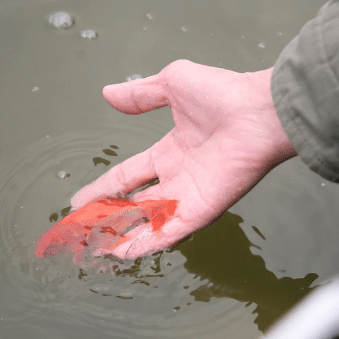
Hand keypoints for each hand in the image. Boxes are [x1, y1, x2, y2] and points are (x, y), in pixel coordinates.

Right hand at [71, 60, 297, 257]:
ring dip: (121, 237)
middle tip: (80, 231)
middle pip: (134, 205)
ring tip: (93, 250)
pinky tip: (121, 254)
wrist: (259, 112)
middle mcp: (177, 178)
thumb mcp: (172, 84)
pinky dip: (145, 244)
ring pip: (147, 224)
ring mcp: (189, 197)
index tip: (79, 201)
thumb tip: (108, 93)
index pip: (128, 176)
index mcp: (169, 151)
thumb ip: (140, 94)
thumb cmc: (224, 94)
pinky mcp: (201, 211)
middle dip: (107, 218)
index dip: (102, 188)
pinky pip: (169, 233)